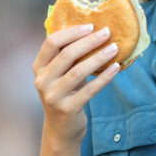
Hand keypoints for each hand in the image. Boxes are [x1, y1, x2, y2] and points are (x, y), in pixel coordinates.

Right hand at [33, 24, 119, 142]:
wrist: (61, 129)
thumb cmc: (65, 92)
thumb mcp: (59, 73)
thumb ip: (67, 55)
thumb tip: (93, 29)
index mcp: (39, 67)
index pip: (52, 43)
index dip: (72, 32)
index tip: (91, 26)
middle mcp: (42, 81)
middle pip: (67, 55)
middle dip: (89, 41)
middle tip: (107, 33)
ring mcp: (53, 96)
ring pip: (78, 71)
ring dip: (99, 57)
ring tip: (115, 48)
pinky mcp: (67, 109)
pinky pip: (90, 89)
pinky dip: (104, 77)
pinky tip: (116, 67)